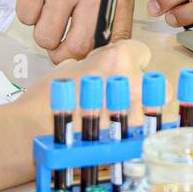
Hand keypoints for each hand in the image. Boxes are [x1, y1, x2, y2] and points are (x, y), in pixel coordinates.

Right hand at [0, 0, 135, 63]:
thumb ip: (113, 15)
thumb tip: (105, 54)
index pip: (113, 42)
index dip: (97, 58)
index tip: (86, 61)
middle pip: (76, 48)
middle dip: (63, 53)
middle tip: (59, 46)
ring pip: (45, 37)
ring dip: (43, 31)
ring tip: (49, 10)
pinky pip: (25, 19)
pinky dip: (28, 12)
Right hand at [0, 37, 151, 191]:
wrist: (34, 132)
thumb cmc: (46, 99)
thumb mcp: (72, 66)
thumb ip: (98, 63)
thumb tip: (109, 67)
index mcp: (117, 59)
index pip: (142, 52)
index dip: (132, 61)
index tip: (124, 70)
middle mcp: (133, 84)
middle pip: (158, 83)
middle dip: (145, 89)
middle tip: (124, 97)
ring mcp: (137, 114)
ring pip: (155, 111)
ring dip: (141, 113)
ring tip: (117, 119)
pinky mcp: (133, 139)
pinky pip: (145, 133)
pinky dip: (134, 134)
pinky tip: (116, 135)